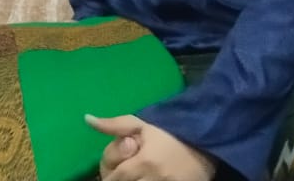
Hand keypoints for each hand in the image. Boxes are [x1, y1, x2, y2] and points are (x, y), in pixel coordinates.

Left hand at [85, 115, 215, 180]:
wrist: (206, 143)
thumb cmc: (171, 134)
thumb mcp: (143, 125)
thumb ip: (115, 125)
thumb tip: (87, 119)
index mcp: (144, 161)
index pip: (115, 177)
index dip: (109, 175)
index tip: (112, 173)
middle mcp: (155, 178)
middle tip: (123, 174)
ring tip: (137, 175)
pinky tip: (146, 178)